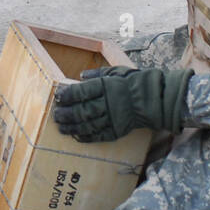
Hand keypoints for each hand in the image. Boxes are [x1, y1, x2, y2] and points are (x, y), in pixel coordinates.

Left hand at [53, 66, 191, 142]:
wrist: (154, 98)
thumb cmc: (134, 81)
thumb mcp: (117, 71)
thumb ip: (98, 73)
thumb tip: (81, 76)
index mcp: (106, 86)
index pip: (82, 92)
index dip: (68, 95)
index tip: (58, 97)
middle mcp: (108, 103)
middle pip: (82, 110)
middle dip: (66, 114)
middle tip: (56, 115)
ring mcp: (113, 118)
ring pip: (88, 125)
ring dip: (72, 127)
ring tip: (61, 128)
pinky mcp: (118, 130)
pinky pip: (99, 135)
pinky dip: (87, 137)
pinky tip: (77, 137)